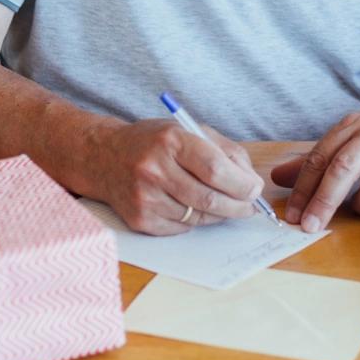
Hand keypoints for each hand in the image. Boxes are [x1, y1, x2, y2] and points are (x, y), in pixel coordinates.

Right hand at [90, 119, 263, 235]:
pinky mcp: (139, 219)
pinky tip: (189, 205)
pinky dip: (194, 220)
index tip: (254, 190)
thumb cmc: (155, 143)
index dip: (242, 185)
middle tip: (249, 206)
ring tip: (220, 203)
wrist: (105, 157)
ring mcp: (145, 197)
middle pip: (210, 199)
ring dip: (218, 214)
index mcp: (171, 140)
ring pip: (199, 217)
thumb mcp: (190, 131)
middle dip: (238, 206)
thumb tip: (252, 182)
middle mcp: (154, 169)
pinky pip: (182, 228)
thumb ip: (225, 152)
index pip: (216, 170)